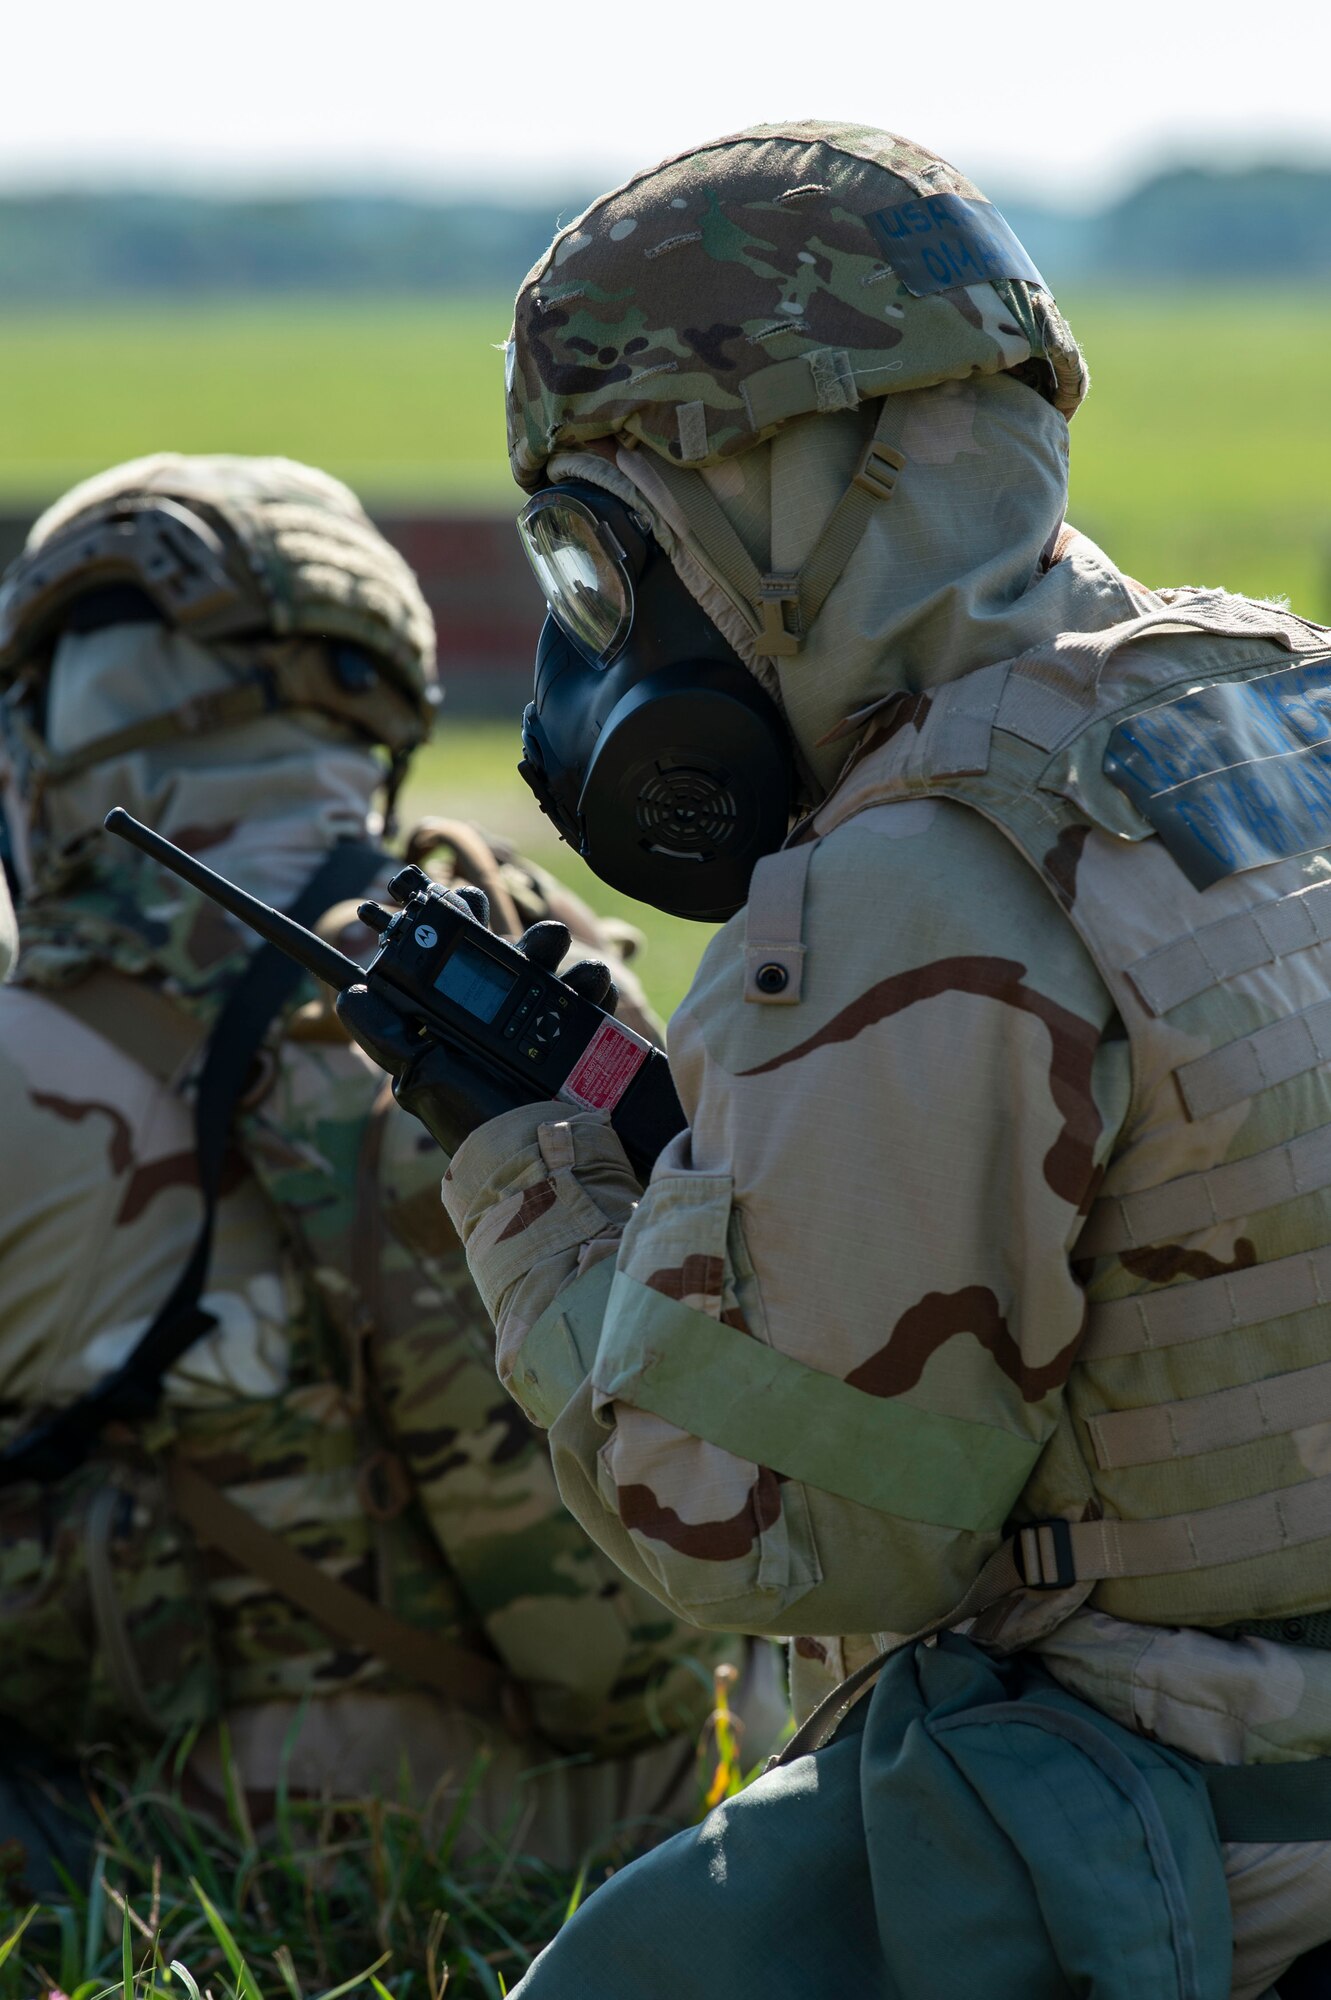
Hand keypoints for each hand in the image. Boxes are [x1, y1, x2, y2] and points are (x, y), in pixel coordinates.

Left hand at [333, 896, 620, 1155]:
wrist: (539, 1169)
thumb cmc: (475, 1128)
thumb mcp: (421, 1079)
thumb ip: (387, 1035)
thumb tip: (351, 992)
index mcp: (458, 1027)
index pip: (453, 965)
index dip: (457, 926)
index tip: (462, 896)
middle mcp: (499, 1026)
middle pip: (512, 960)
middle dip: (523, 938)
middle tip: (534, 936)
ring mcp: (542, 1034)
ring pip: (553, 973)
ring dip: (557, 954)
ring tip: (561, 954)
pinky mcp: (581, 1046)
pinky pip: (590, 1003)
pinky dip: (594, 987)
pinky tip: (592, 986)